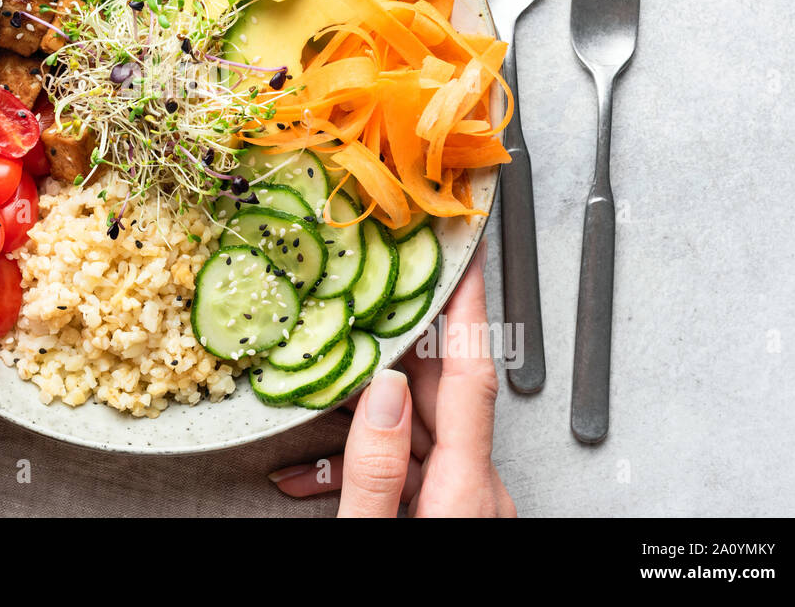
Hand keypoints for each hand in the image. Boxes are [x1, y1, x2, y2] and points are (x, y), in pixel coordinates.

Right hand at [268, 244, 514, 516]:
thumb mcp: (368, 537)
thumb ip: (375, 469)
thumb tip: (381, 392)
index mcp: (465, 490)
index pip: (472, 376)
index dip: (469, 307)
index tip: (467, 258)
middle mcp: (475, 491)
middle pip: (442, 395)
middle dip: (402, 341)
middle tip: (376, 291)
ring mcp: (464, 503)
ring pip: (421, 429)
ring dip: (372, 405)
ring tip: (331, 371)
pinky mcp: (447, 515)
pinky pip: (412, 467)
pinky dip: (369, 458)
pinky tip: (318, 468)